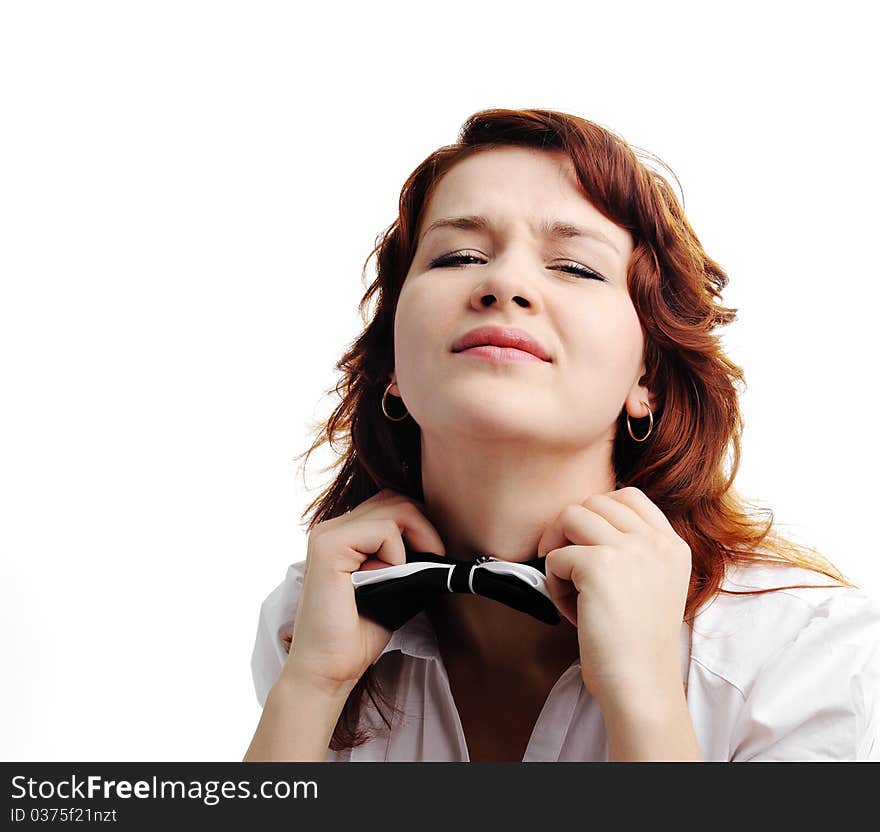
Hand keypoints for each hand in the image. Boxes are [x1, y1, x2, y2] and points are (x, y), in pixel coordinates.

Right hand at [280, 489, 445, 695]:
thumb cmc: (358, 635)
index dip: (420, 524)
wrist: (329, 669)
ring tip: (412, 572)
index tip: (434, 554)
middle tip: (436, 558)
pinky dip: (397, 553)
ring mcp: (327, 534)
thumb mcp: (392, 586)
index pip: (392, 504)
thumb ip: (407, 558)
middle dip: (425, 526)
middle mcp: (332, 528)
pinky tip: (388, 578)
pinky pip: (383, 529)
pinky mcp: (328, 546)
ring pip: (394, 508)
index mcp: (344, 534)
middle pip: (395, 498)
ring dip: (416, 538)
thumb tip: (442, 543)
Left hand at [537, 487, 691, 705]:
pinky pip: (555, 555)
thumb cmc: (637, 644)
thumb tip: (585, 520)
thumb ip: (635, 551)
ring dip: (558, 549)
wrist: (641, 685)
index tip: (587, 543)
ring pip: (570, 517)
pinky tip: (571, 609)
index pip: (629, 496)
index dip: (598, 513)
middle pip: (594, 502)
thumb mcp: (654, 585)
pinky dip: (553, 582)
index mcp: (673, 545)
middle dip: (570, 530)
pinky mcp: (598, 566)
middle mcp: (655, 541)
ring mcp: (628, 549)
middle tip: (568, 566)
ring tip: (567, 585)